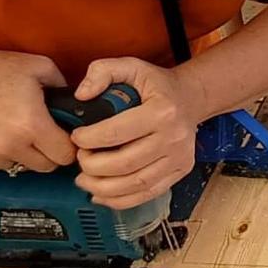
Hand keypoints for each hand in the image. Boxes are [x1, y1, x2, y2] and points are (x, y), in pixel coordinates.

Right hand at [0, 49, 76, 172]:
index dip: (69, 146)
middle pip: (47, 167)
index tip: (64, 138)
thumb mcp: (35, 65)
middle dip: (49, 152)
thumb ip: (62, 84)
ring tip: (14, 130)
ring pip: (22, 168)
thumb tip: (74, 101)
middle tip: (42, 134)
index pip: (65, 156)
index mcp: (31, 124)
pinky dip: (0, 156)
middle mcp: (11, 147)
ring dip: (24, 155)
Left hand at [69, 58, 199, 208]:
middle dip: (93, 167)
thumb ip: (103, 72)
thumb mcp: (132, 66)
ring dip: (103, 188)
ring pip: (135, 183)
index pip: (117, 132)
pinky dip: (121, 201)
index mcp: (161, 111)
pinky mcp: (180, 172)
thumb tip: (82, 95)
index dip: (89, 139)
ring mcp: (178, 158)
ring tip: (84, 180)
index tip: (76, 138)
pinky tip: (101, 195)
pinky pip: (148, 193)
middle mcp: (173, 138)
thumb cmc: (158, 85)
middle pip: (125, 163)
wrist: (192, 98)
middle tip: (79, 160)